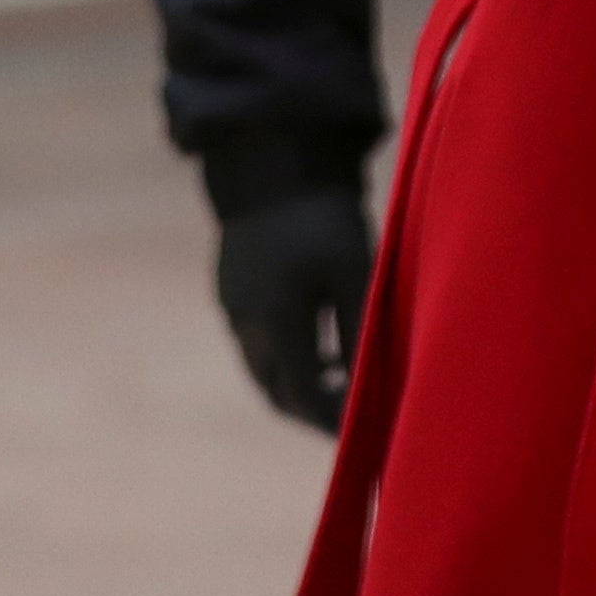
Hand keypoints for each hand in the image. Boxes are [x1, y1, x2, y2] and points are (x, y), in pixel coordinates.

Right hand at [214, 191, 373, 434]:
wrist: (274, 162)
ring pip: (262, 367)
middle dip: (311, 410)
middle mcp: (248, 324)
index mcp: (279, 324)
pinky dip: (283, 354)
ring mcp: (233, 306)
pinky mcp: (230, 288)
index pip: (303, 397)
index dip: (330, 421)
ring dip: (294, 383)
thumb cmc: (326, 218)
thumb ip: (357, 333)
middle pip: (277, 390)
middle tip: (347, 417)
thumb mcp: (354, 273)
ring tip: (334, 380)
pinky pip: (255, 339)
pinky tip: (314, 341)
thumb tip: (365, 387)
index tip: (359, 432)